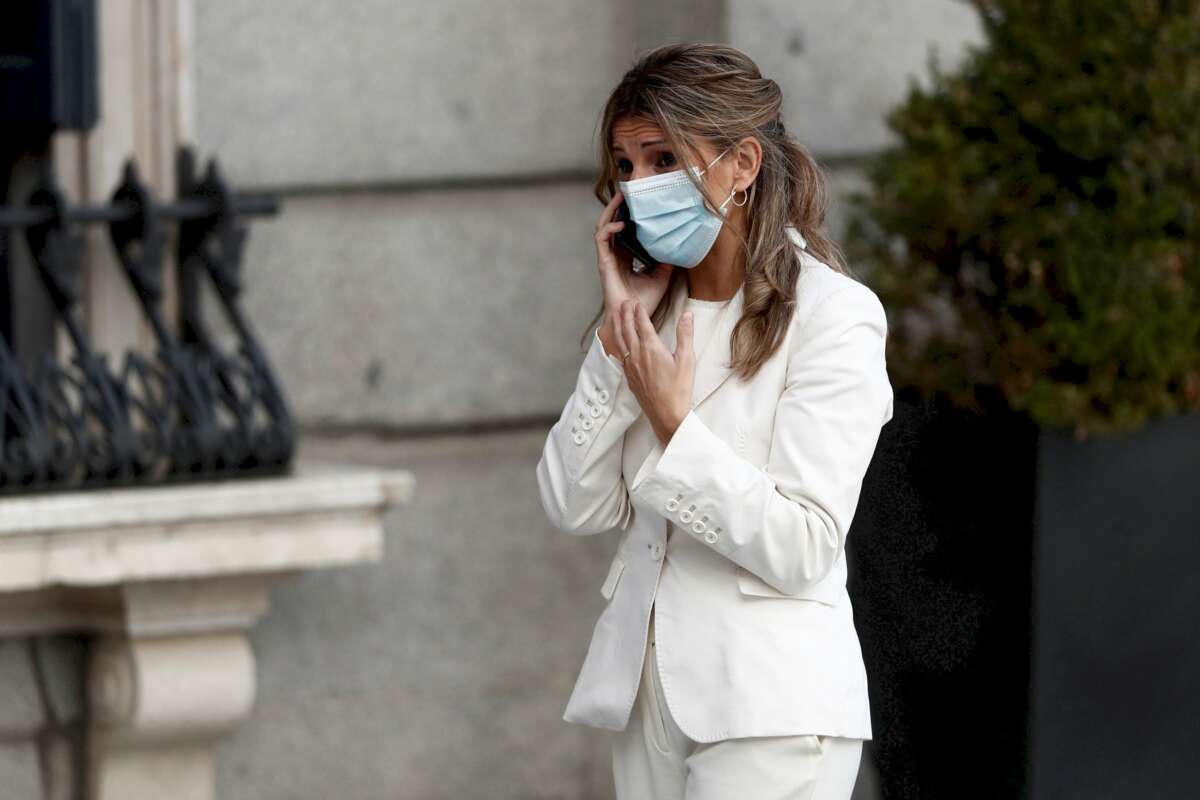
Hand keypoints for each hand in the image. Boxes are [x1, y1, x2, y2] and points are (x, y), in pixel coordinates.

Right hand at [594, 192, 673, 357]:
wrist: (633, 318)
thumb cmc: (644, 302)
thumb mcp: (662, 278)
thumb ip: (666, 262)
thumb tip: (676, 245)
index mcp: (627, 257)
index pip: (626, 230)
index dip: (630, 215)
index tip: (639, 202)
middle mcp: (616, 255)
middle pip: (613, 224)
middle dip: (618, 207)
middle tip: (628, 191)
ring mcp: (608, 258)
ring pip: (605, 227)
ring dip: (611, 211)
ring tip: (621, 198)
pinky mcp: (604, 263)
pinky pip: (602, 240)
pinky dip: (610, 228)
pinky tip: (621, 223)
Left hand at [613, 299, 694, 445]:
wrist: (666, 415)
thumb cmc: (679, 389)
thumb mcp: (686, 360)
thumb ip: (685, 335)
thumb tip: (688, 315)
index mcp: (651, 348)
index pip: (642, 324)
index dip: (639, 312)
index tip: (637, 303)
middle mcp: (637, 355)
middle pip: (627, 330)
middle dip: (625, 314)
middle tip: (623, 303)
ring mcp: (630, 367)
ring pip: (620, 341)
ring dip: (617, 326)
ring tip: (615, 316)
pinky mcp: (629, 377)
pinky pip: (619, 355)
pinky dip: (616, 343)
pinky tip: (616, 343)